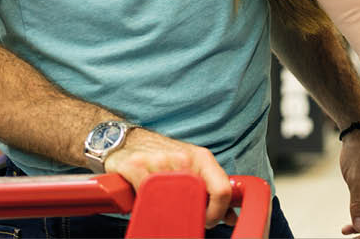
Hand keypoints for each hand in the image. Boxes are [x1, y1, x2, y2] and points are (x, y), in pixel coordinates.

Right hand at [103, 128, 233, 228]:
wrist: (128, 139)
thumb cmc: (163, 155)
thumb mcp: (192, 167)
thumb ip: (212, 190)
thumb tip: (231, 216)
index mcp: (202, 158)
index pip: (222, 189)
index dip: (217, 213)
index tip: (208, 221)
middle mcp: (183, 158)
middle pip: (195, 198)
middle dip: (192, 215)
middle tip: (186, 219)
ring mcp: (160, 161)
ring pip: (169, 200)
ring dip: (165, 209)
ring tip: (162, 204)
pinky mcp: (136, 166)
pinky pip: (145, 195)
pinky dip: (144, 202)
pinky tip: (144, 196)